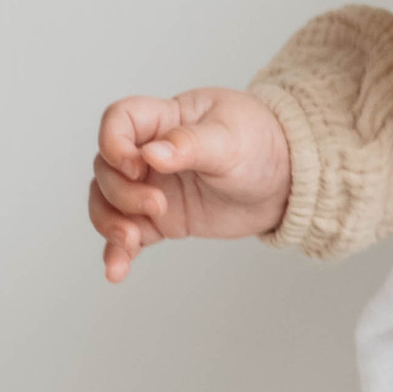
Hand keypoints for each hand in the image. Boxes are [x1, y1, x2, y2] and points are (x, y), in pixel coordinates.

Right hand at [89, 88, 291, 277]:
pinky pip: (128, 235)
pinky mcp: (161, 219)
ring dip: (109, 223)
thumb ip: (191, 144)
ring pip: (107, 202)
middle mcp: (149, 152)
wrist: (286, 182)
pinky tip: (116, 271)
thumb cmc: (260, 145)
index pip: (119, 120)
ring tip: (130, 241)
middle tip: (159, 206)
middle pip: (106, 168)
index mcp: (165, 119)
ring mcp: (152, 186)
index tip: (136, 165)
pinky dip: (118, 252)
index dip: (113, 142)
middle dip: (122, 191)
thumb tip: (152, 153)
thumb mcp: (231, 139)